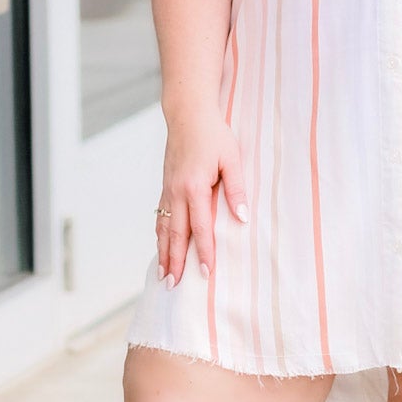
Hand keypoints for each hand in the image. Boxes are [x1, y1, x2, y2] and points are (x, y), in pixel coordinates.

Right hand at [157, 110, 248, 286]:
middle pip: (175, 235)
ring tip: (163, 276)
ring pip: (163, 229)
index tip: (207, 274)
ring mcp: (167, 190)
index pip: (201, 228)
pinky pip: (160, 217)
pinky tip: (161, 248)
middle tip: (174, 287)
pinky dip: (160, 236)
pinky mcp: (165, 187)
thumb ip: (236, 190)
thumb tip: (242, 218)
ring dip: (163, 253)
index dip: (205, 253)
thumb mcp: (232, 159)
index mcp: (195, 187)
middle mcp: (176, 192)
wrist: (187, 114)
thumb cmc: (213, 135)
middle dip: (175, 262)